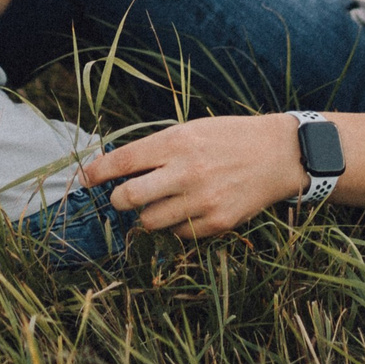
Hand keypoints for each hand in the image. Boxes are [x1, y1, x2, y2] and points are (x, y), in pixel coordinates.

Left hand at [82, 114, 308, 238]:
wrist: (279, 154)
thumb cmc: (229, 138)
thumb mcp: (191, 129)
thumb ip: (157, 148)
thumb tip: (118, 168)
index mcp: (177, 142)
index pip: (124, 161)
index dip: (97, 172)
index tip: (84, 178)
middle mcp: (187, 172)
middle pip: (129, 198)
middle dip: (117, 200)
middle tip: (121, 198)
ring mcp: (203, 200)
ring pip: (150, 221)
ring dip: (146, 215)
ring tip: (159, 203)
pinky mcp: (218, 223)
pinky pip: (178, 234)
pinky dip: (174, 226)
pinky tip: (186, 210)